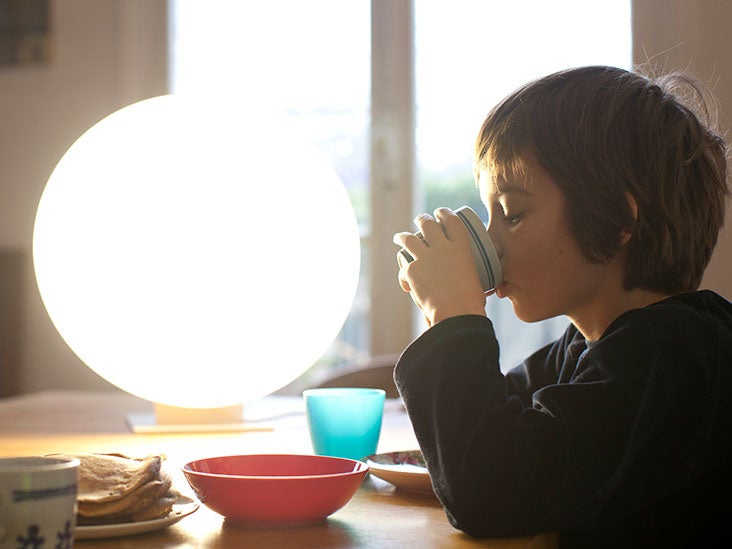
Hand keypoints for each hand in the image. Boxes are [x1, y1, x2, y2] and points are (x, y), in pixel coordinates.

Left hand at [393, 207, 486, 325]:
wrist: (456, 314)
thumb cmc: (472, 303)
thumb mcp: (479, 283)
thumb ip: (476, 281)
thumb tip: (487, 290)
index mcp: (462, 247)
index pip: (452, 221)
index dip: (444, 213)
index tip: (440, 213)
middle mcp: (442, 247)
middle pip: (428, 224)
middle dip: (422, 219)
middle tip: (420, 221)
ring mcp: (425, 257)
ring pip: (409, 239)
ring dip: (402, 236)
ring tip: (399, 237)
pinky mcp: (412, 271)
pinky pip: (403, 266)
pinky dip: (403, 272)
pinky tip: (404, 278)